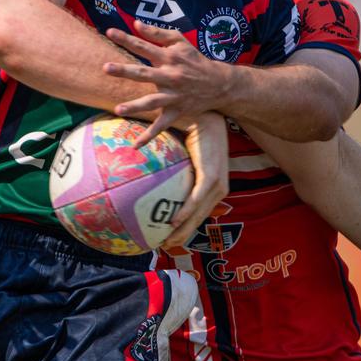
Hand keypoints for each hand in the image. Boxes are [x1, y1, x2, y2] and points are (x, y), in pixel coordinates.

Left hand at [104, 23, 233, 145]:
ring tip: (118, 109)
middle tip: (106, 67)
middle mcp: (170, 76)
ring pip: (152, 102)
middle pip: (144, 73)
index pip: (144, 46)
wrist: (219, 83)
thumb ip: (158, 33)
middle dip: (125, 71)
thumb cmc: (195, 60)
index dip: (127, 39)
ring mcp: (173, 96)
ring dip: (135, 106)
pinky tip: (135, 146)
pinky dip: (149, 136)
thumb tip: (136, 24)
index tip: (109, 32)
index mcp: (169, 58)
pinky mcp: (176, 111)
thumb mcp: (180, 41)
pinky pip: (161, 125)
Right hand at [161, 112, 228, 250]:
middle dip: (182, 234)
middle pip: (198, 218)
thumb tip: (143, 171)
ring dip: (182, 230)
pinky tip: (172, 223)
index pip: (199, 211)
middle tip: (164, 245)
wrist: (204, 114)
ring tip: (166, 241)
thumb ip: (166, 166)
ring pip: (198, 214)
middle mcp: (217, 188)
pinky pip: (196, 199)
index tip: (168, 237)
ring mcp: (216, 183)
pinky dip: (185, 212)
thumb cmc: (191, 129)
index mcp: (212, 184)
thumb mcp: (179, 153)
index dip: (185, 227)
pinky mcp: (211, 176)